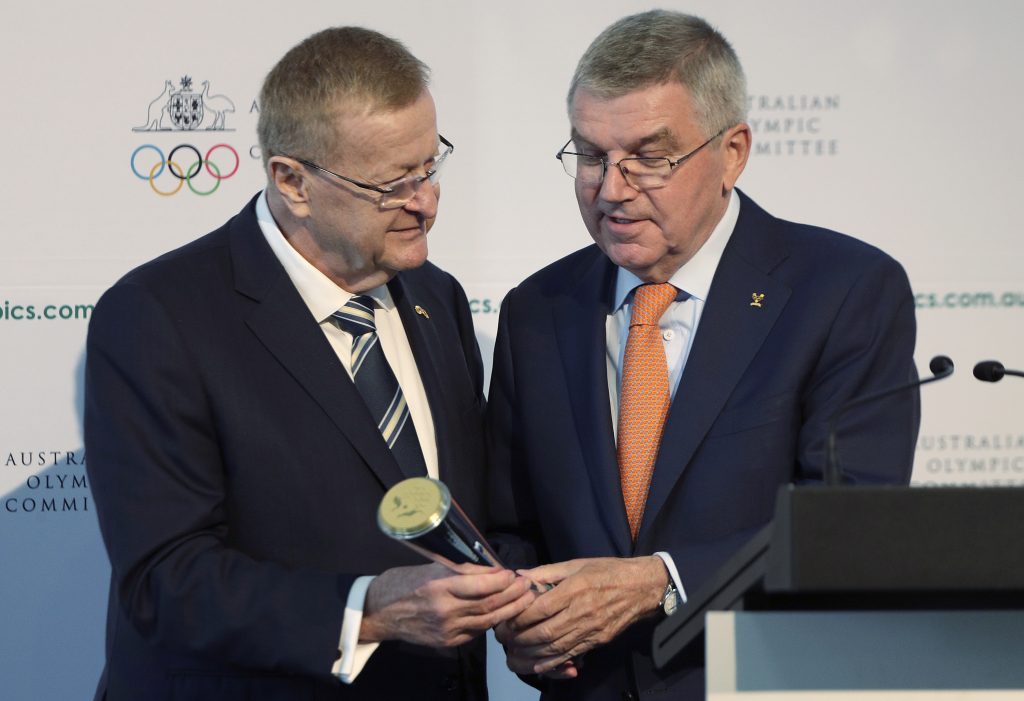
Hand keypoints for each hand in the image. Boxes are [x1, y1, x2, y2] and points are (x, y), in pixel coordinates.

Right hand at [360, 562, 533, 646]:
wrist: (379, 612)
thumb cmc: (402, 583)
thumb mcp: (429, 566)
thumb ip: (460, 569)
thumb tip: (491, 568)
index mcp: (438, 587)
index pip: (479, 585)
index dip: (501, 580)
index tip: (513, 573)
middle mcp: (444, 610)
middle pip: (488, 605)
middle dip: (512, 595)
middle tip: (527, 585)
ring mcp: (446, 629)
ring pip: (486, 622)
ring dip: (509, 610)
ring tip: (524, 599)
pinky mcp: (447, 642)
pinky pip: (476, 632)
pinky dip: (491, 622)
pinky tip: (503, 613)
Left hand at [496, 556, 666, 674]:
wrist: (643, 587)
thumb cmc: (608, 571)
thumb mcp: (577, 564)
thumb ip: (547, 572)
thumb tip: (520, 576)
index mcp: (575, 589)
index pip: (541, 608)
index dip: (520, 617)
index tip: (507, 619)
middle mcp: (582, 611)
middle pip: (545, 632)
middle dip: (521, 638)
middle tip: (505, 638)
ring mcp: (591, 629)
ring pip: (556, 647)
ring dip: (532, 652)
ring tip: (515, 652)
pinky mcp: (598, 641)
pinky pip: (572, 654)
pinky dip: (553, 662)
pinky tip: (537, 664)